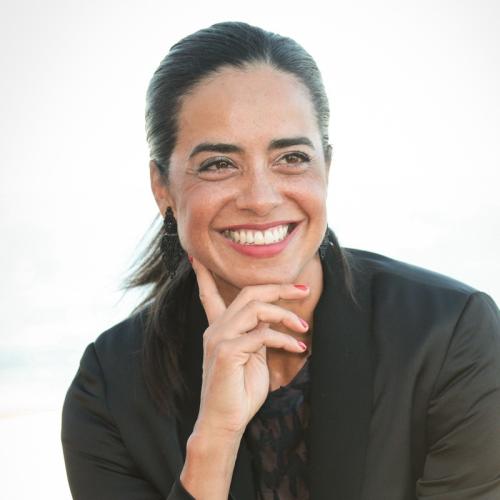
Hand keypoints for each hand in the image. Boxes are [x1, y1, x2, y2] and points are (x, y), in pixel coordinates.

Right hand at [191, 257, 309, 438]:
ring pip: (256, 308)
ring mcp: (219, 338)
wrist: (224, 422)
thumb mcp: (252, 356)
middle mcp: (216, 328)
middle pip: (248, 293)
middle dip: (278, 287)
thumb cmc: (239, 391)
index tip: (196, 255)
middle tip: (303, 289)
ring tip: (303, 328)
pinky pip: (262, 334)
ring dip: (285, 314)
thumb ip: (258, 334)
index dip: (204, 274)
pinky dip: (284, 339)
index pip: (208, 294)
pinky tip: (298, 348)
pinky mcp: (227, 351)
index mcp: (219, 328)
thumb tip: (273, 318)